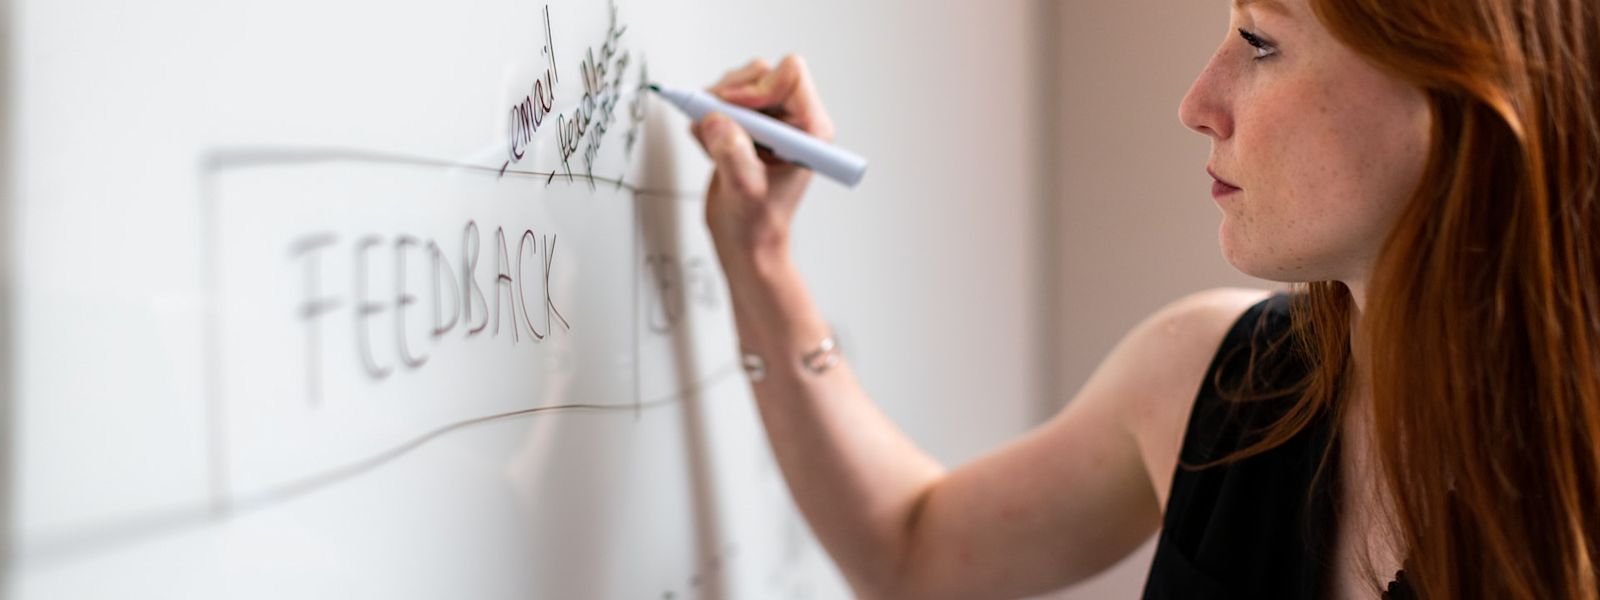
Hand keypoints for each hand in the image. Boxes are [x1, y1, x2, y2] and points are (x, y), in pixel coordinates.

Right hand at [692, 55, 835, 266]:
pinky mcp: (747, 127)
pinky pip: (722, 102)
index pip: (790, 76)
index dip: (757, 88)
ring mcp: (770, 123)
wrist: (746, 242)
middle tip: (714, 122)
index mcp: (810, 130)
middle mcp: (793, 121)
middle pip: (761, 74)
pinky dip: (707, 118)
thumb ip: (733, 155)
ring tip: (711, 141)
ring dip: (716, 106)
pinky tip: (709, 146)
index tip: (733, 112)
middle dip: (731, 95)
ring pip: (739, 84)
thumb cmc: (758, 225)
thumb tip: (716, 120)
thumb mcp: (745, 192)